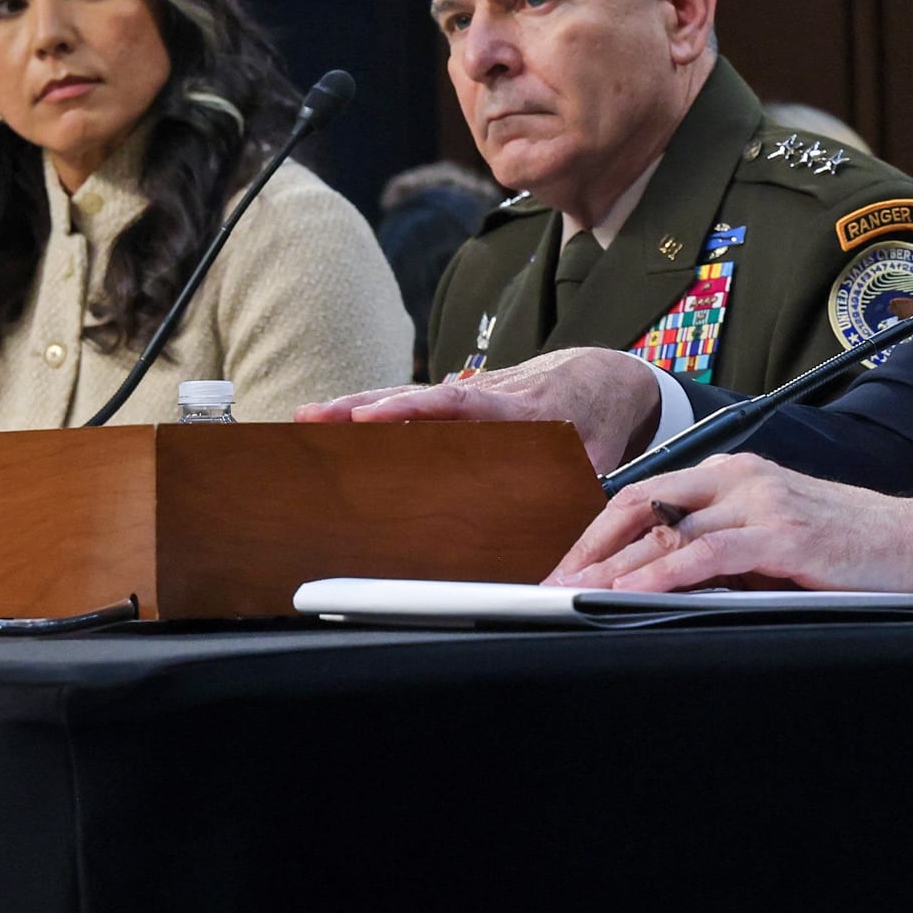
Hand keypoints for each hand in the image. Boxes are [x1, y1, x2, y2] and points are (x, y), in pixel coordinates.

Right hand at [296, 347, 664, 472]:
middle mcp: (485, 393)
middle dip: (362, 406)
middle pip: (416, 397)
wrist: (606, 376)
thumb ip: (577, 490)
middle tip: (314, 417)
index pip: (459, 405)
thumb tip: (561, 536)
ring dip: (356, 407)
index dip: (414, 411)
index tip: (373, 417)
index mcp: (518, 408)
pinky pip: (413, 403)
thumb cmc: (600, 420)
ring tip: (306, 419)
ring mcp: (469, 391)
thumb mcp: (600, 458)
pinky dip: (375, 411)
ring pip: (407, 397)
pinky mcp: (460, 398)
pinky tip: (335, 423)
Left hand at [545, 453, 912, 592]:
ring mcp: (758, 499)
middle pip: (637, 504)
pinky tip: (632, 594)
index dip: (593, 532)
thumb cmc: (845, 548)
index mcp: (729, 475)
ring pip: (664, 529)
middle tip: (546, 585)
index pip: (642, 496)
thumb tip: (656, 585)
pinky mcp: (781, 532)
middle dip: (585, 548)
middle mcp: (737, 477)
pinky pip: (706, 553)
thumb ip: (718, 553)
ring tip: (572, 595)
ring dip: (611, 568)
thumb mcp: (770, 541)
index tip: (560, 566)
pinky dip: (661, 575)